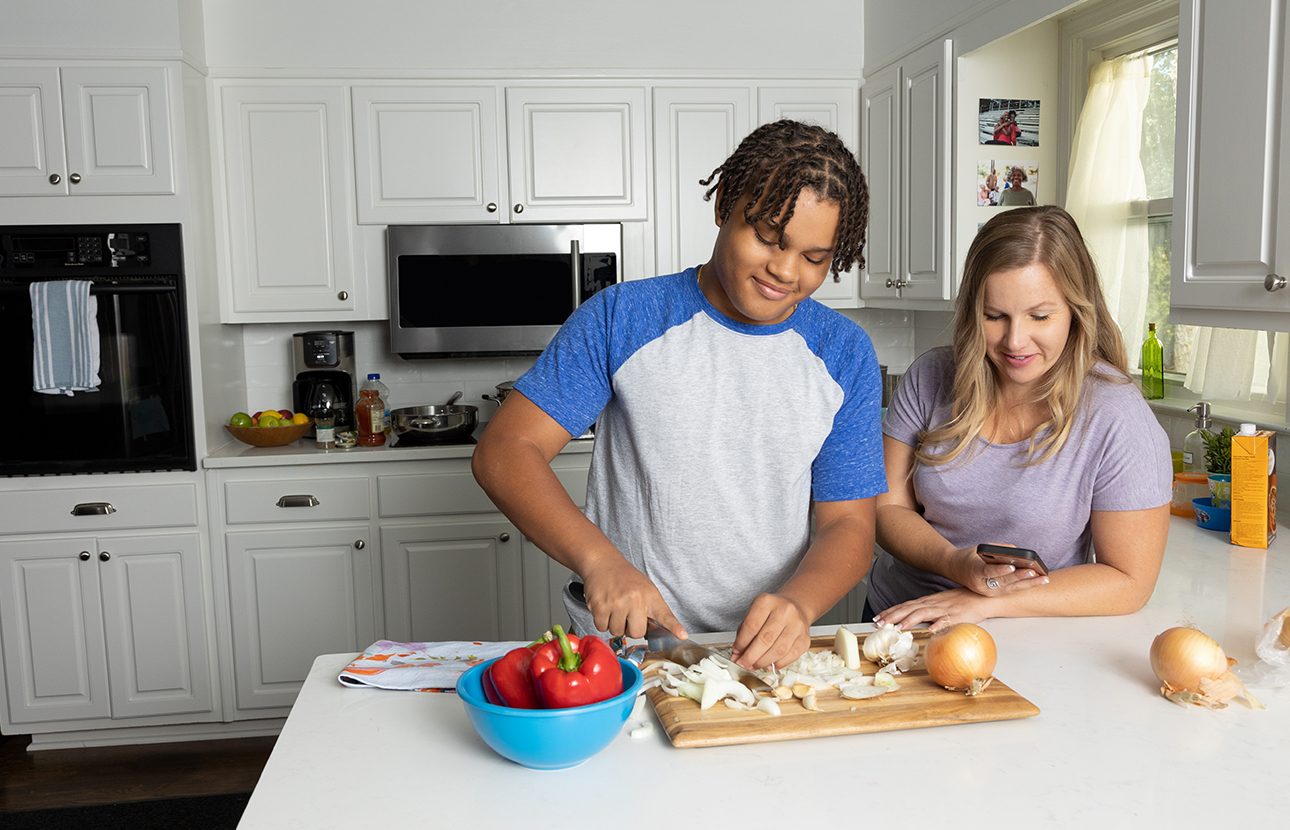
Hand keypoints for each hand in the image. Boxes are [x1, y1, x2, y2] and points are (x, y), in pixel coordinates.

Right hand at [579, 558, 684, 640]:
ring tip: (615, 608)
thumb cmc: (625, 578)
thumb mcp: (646, 589)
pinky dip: (602, 622)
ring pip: (616, 632)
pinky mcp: (599, 606)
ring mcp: (616, 603)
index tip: (682, 636)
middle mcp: (634, 599)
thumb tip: (658, 632)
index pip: (664, 615)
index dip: (674, 627)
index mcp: (650, 596)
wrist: (603, 563)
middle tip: (626, 613)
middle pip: (635, 633)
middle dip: (630, 628)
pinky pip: (601, 627)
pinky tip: (605, 608)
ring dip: (614, 625)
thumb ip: (653, 611)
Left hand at [730, 593, 811, 670]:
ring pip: (779, 650)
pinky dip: (777, 664)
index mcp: (767, 601)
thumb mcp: (754, 615)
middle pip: (765, 639)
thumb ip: (744, 634)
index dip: (741, 643)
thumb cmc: (771, 612)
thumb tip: (737, 656)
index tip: (736, 653)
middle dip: (751, 656)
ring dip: (763, 662)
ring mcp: (797, 625)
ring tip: (753, 666)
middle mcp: (785, 611)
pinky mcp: (805, 638)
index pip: (752, 626)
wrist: (795, 607)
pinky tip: (768, 665)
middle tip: (742, 664)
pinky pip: (791, 656)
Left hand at [872, 587, 990, 631]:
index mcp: (927, 601)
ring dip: (908, 621)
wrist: (981, 596)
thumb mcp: (939, 604)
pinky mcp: (956, 616)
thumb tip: (911, 620)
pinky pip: (945, 622)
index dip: (890, 612)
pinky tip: (929, 632)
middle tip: (879, 624)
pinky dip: (937, 626)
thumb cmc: (959, 601)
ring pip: (922, 613)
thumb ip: (926, 611)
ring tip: (897, 628)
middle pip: (908, 609)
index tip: (877, 618)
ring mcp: (943, 609)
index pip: (904, 606)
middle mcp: (932, 604)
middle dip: (892, 617)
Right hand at [954, 544, 1046, 596]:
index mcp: (974, 570)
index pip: (989, 571)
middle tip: (1034, 572)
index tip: (1012, 566)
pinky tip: (1037, 581)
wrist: (956, 569)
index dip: (1001, 570)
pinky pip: (1011, 590)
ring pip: (1010, 588)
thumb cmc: (970, 556)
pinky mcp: (993, 595)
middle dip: (1020, 577)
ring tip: (1043, 579)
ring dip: (1028, 583)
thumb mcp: (980, 549)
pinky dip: (1024, 585)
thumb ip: (998, 549)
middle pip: (1003, 581)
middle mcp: (981, 585)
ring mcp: (987, 592)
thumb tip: (1018, 553)